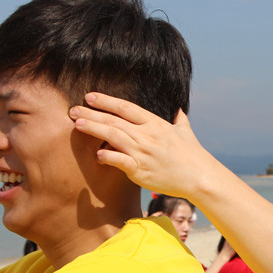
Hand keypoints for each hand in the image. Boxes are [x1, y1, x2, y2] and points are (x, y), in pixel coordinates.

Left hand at [70, 93, 218, 198]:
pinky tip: (96, 154)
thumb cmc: (192, 154)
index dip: (106, 101)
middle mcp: (147, 136)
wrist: (199, 176)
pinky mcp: (141, 170)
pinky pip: (120, 161)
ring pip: (112, 137)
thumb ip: (179, 118)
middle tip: (73, 110)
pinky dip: (107, 156)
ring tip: (78, 124)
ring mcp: (143, 153)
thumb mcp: (186, 131)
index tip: (90, 96)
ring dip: (93, 129)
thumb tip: (178, 107)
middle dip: (92, 113)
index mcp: (155, 123)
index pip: (125, 107)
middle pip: (114, 120)